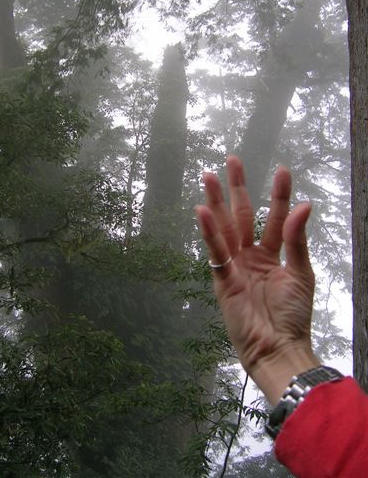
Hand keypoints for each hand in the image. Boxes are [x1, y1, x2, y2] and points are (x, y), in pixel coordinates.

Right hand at [195, 156, 319, 403]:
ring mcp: (235, 266)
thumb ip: (297, 239)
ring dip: (217, 201)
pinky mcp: (222, 279)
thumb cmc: (294, 315)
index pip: (275, 217)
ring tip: (208, 176)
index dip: (279, 195)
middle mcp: (251, 255)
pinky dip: (209, 231)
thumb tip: (304, 205)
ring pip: (225, 227)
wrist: (279, 348)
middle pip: (243, 215)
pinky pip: (216, 251)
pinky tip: (203, 210)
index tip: (282, 170)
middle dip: (237, 188)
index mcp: (272, 254)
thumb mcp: (301, 274)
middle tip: (232, 160)